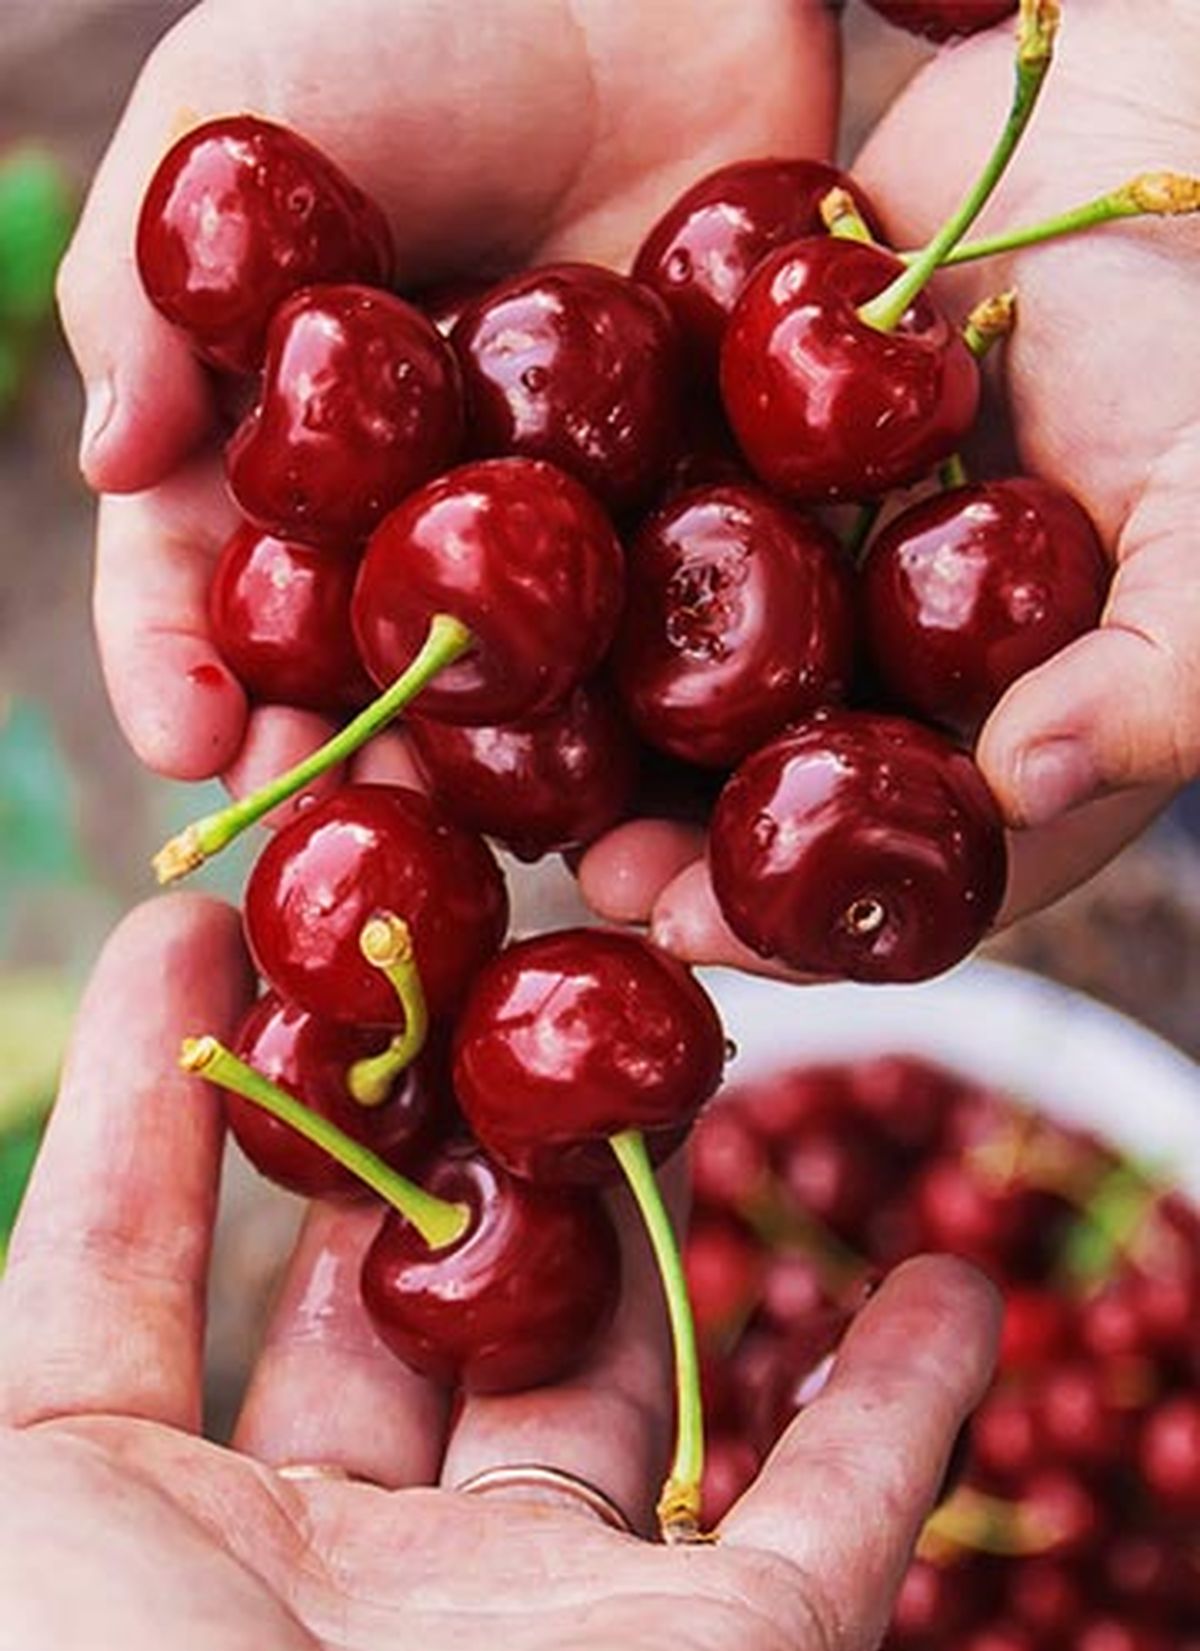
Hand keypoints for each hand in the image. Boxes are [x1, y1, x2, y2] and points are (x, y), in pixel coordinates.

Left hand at [0, 896, 997, 1650]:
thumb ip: (35, 1316)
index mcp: (136, 1553)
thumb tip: (88, 1119)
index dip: (168, 1099)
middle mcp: (335, 1587)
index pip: (139, 1272)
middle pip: (392, 1307)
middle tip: (467, 959)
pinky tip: (944, 1280)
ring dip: (638, 1221)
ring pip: (611, 1375)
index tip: (209, 922)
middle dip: (419, 1137)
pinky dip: (903, 1401)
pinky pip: (842, 1515)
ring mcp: (535, 1634)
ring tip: (662, 1047)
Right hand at [56, 0, 839, 793]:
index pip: (212, 587)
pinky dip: (690, 727)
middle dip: (349, 768)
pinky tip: (674, 792)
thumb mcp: (238, 113)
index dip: (183, 671)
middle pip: (371, 681)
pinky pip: (699, 638)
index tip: (189, 742)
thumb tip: (111, 462)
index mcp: (290, 452)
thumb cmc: (412, 8)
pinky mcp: (715, 514)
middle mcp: (422, 522)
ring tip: (513, 854)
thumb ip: (151, 283)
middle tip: (344, 827)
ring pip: (533, 698)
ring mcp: (573, 534)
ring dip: (515, 792)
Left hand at [580, 0, 1199, 962]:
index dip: (796, 919)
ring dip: (604, 742)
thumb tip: (1025, 786)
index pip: (894, 868)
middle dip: (674, 848)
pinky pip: (661, 547)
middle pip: (775, 801)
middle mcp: (903, 675)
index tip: (692, 930)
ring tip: (513, 775)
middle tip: (578, 871)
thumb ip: (1158, 674)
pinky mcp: (751, 476)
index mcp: (1018, 727)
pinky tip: (497, 619)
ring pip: (696, 691)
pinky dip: (584, 588)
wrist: (1133, 124)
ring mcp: (822, 580)